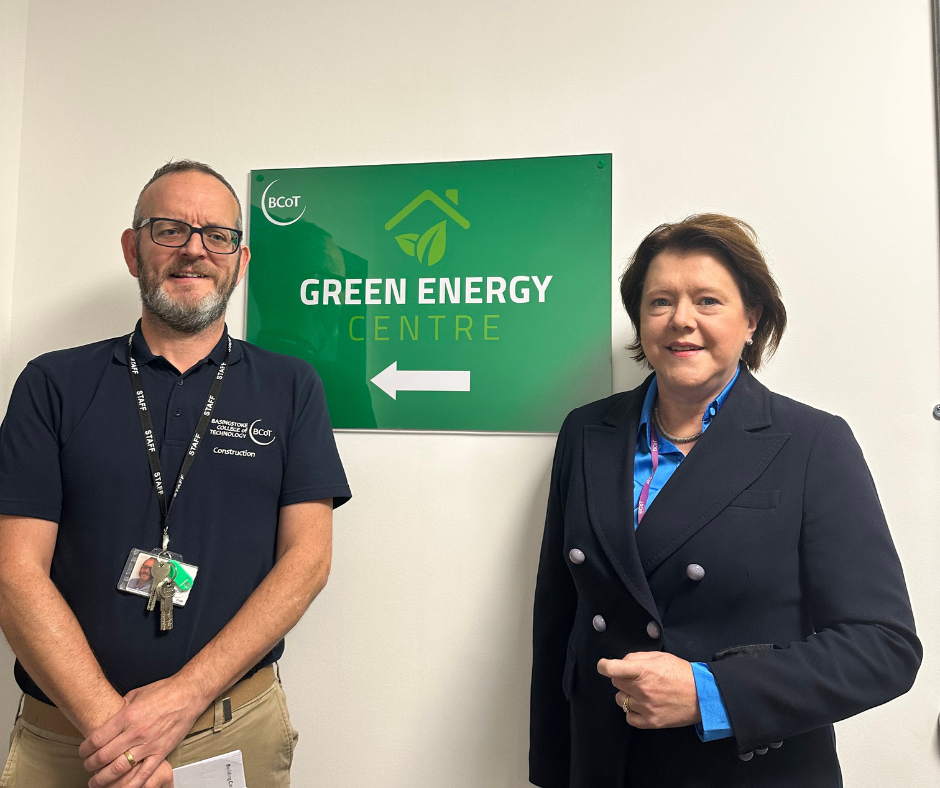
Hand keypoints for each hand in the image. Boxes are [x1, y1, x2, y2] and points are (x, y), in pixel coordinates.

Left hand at [78, 676, 206, 786]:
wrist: (189, 694)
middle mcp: (135, 732)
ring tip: (96, 782)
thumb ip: (120, 709)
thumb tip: (109, 718)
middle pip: (104, 756)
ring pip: (119, 769)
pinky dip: (129, 785)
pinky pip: (143, 775)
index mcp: (127, 716)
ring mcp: (149, 744)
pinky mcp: (161, 752)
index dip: (85, 749)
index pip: (97, 739)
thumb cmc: (164, 691)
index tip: (83, 752)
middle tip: (87, 766)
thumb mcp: (136, 694)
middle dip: (90, 765)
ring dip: (103, 779)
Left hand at [597, 652, 700, 728]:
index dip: (604, 666)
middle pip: (615, 682)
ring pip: (621, 699)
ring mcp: (646, 707)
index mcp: (644, 670)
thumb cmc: (682, 674)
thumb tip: (621, 662)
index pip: (613, 669)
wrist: (703, 695)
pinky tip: (643, 705)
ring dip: (627, 694)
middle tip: (637, 678)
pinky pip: (629, 717)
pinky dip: (633, 711)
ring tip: (642, 692)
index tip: (603, 666)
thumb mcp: (660, 657)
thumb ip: (637, 657)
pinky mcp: (651, 721)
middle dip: (622, 678)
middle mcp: (643, 689)